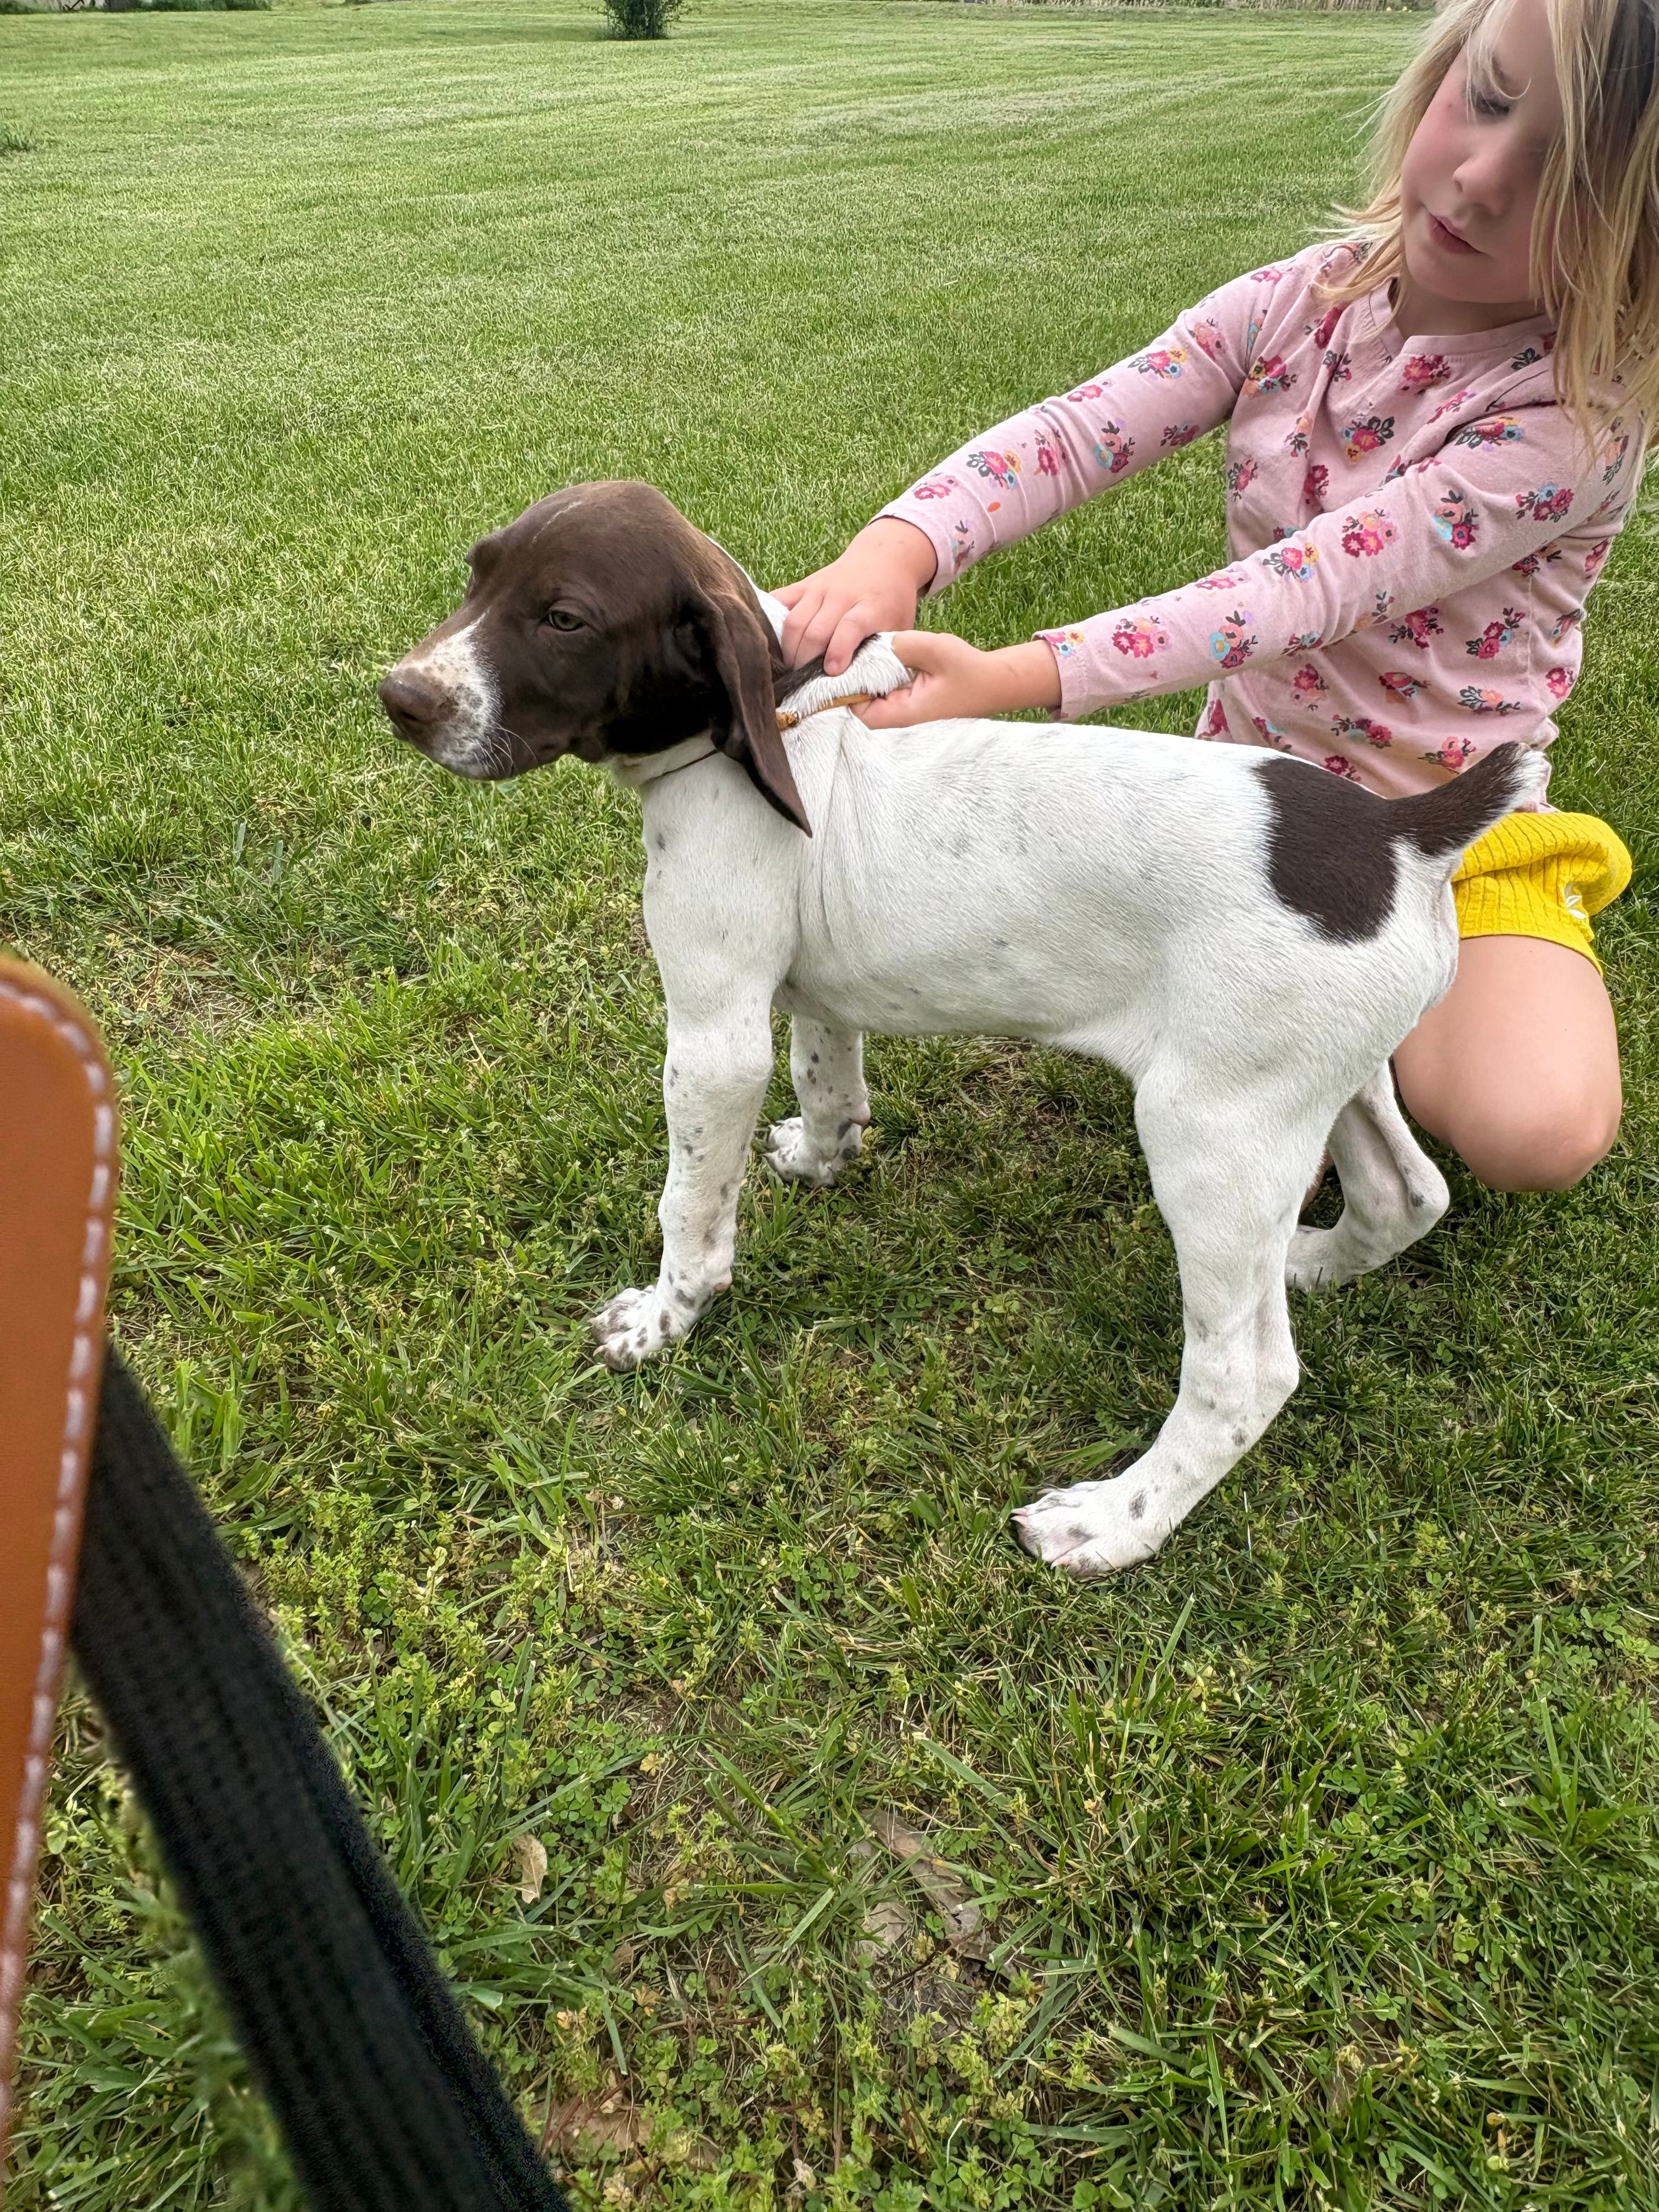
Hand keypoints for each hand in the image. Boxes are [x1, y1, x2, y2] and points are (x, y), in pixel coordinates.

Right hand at [775, 518, 938, 674]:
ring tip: (791, 670)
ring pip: (794, 622)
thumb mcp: (901, 625)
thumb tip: (872, 688)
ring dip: (789, 651)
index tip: (832, 672)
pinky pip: (779, 601)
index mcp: (870, 607)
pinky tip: (772, 643)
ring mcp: (819, 588)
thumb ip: (886, 651)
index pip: (850, 627)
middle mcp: (842, 596)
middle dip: (806, 662)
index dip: (839, 651)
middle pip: (815, 631)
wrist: (884, 557)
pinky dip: (770, 621)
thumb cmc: (893, 600)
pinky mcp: (804, 585)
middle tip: (805, 683)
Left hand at [854, 631, 1061, 727]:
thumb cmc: (970, 670)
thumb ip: (904, 645)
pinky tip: (889, 655)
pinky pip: (889, 688)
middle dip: (858, 679)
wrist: (996, 682)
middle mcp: (903, 716)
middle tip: (858, 651)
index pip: (862, 711)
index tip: (849, 663)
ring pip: (875, 696)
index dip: (849, 690)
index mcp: (906, 712)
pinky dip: (885, 673)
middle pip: (864, 704)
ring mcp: (908, 709)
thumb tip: (877, 643)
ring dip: (871, 674)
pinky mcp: (912, 699)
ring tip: (871, 650)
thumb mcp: (937, 650)